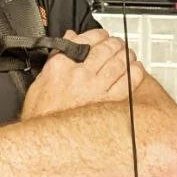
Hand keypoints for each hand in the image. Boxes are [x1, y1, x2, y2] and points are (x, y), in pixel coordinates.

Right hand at [21, 28, 145, 119]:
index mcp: (62, 65)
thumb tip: (69, 39)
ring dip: (127, 55)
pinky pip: (129, 82)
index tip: (102, 36)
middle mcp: (80, 74)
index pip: (87, 39)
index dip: (99, 35)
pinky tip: (136, 70)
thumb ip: (57, 57)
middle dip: (115, 43)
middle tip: (117, 45)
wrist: (46, 141)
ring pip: (121, 62)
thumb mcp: (40, 80)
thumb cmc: (42, 114)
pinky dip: (136, 73)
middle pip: (107, 49)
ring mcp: (96, 88)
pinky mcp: (108, 104)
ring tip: (128, 55)